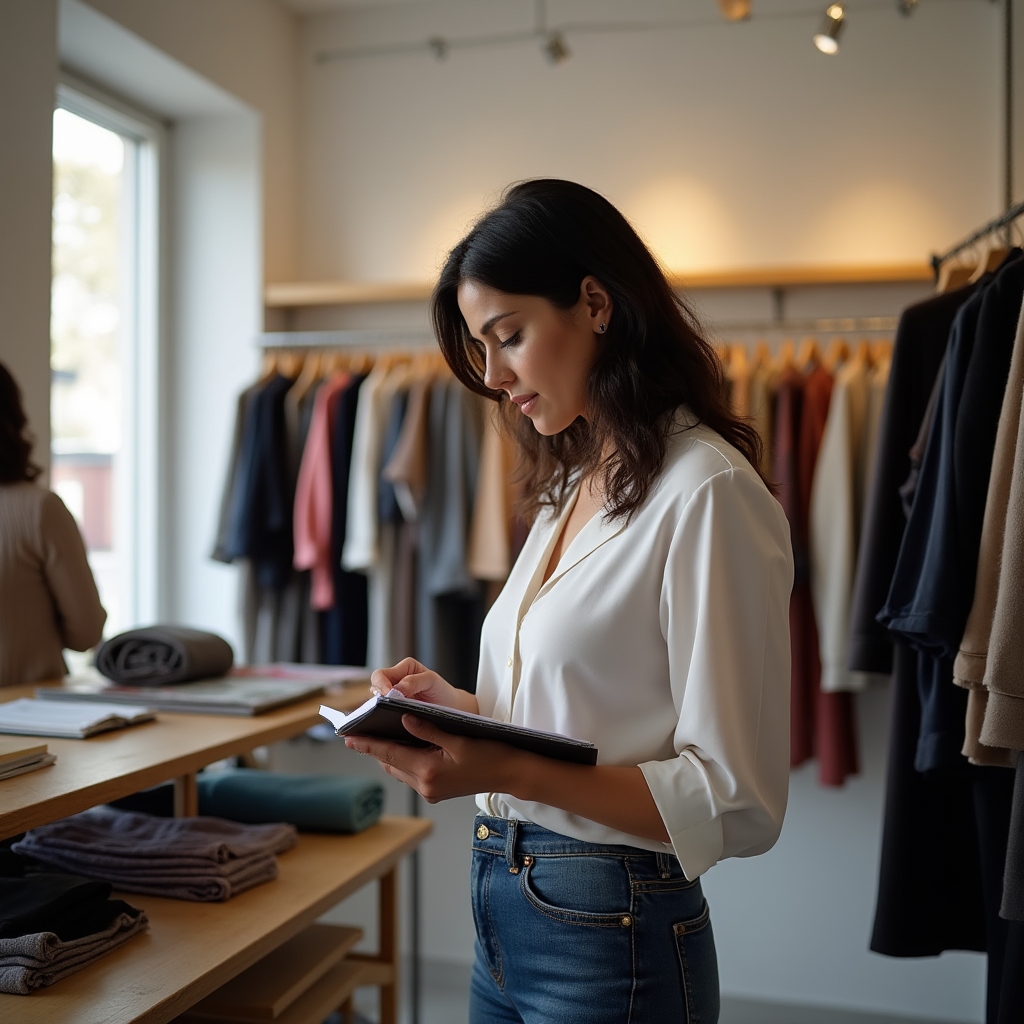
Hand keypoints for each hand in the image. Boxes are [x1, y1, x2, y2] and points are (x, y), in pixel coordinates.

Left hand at [345, 714, 520, 801]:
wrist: (510, 774)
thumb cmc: (489, 753)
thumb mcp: (458, 737)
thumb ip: (428, 729)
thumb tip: (403, 718)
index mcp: (429, 771)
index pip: (389, 753)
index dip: (367, 744)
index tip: (348, 737)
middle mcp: (426, 785)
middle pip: (390, 763)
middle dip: (374, 748)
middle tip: (358, 733)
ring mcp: (431, 791)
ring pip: (399, 770)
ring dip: (388, 755)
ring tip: (375, 737)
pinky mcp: (436, 792)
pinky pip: (411, 774)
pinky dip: (403, 760)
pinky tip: (402, 747)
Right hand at [369, 658, 477, 714]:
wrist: (451, 709)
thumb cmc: (443, 692)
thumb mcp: (432, 682)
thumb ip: (415, 681)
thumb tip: (397, 688)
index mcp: (404, 669)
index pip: (381, 675)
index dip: (381, 685)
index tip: (387, 695)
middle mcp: (395, 681)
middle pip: (375, 687)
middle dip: (377, 697)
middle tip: (384, 708)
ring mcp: (393, 696)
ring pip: (376, 702)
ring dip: (379, 709)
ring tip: (384, 717)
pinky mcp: (393, 710)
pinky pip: (382, 712)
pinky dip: (382, 717)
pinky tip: (387, 724)